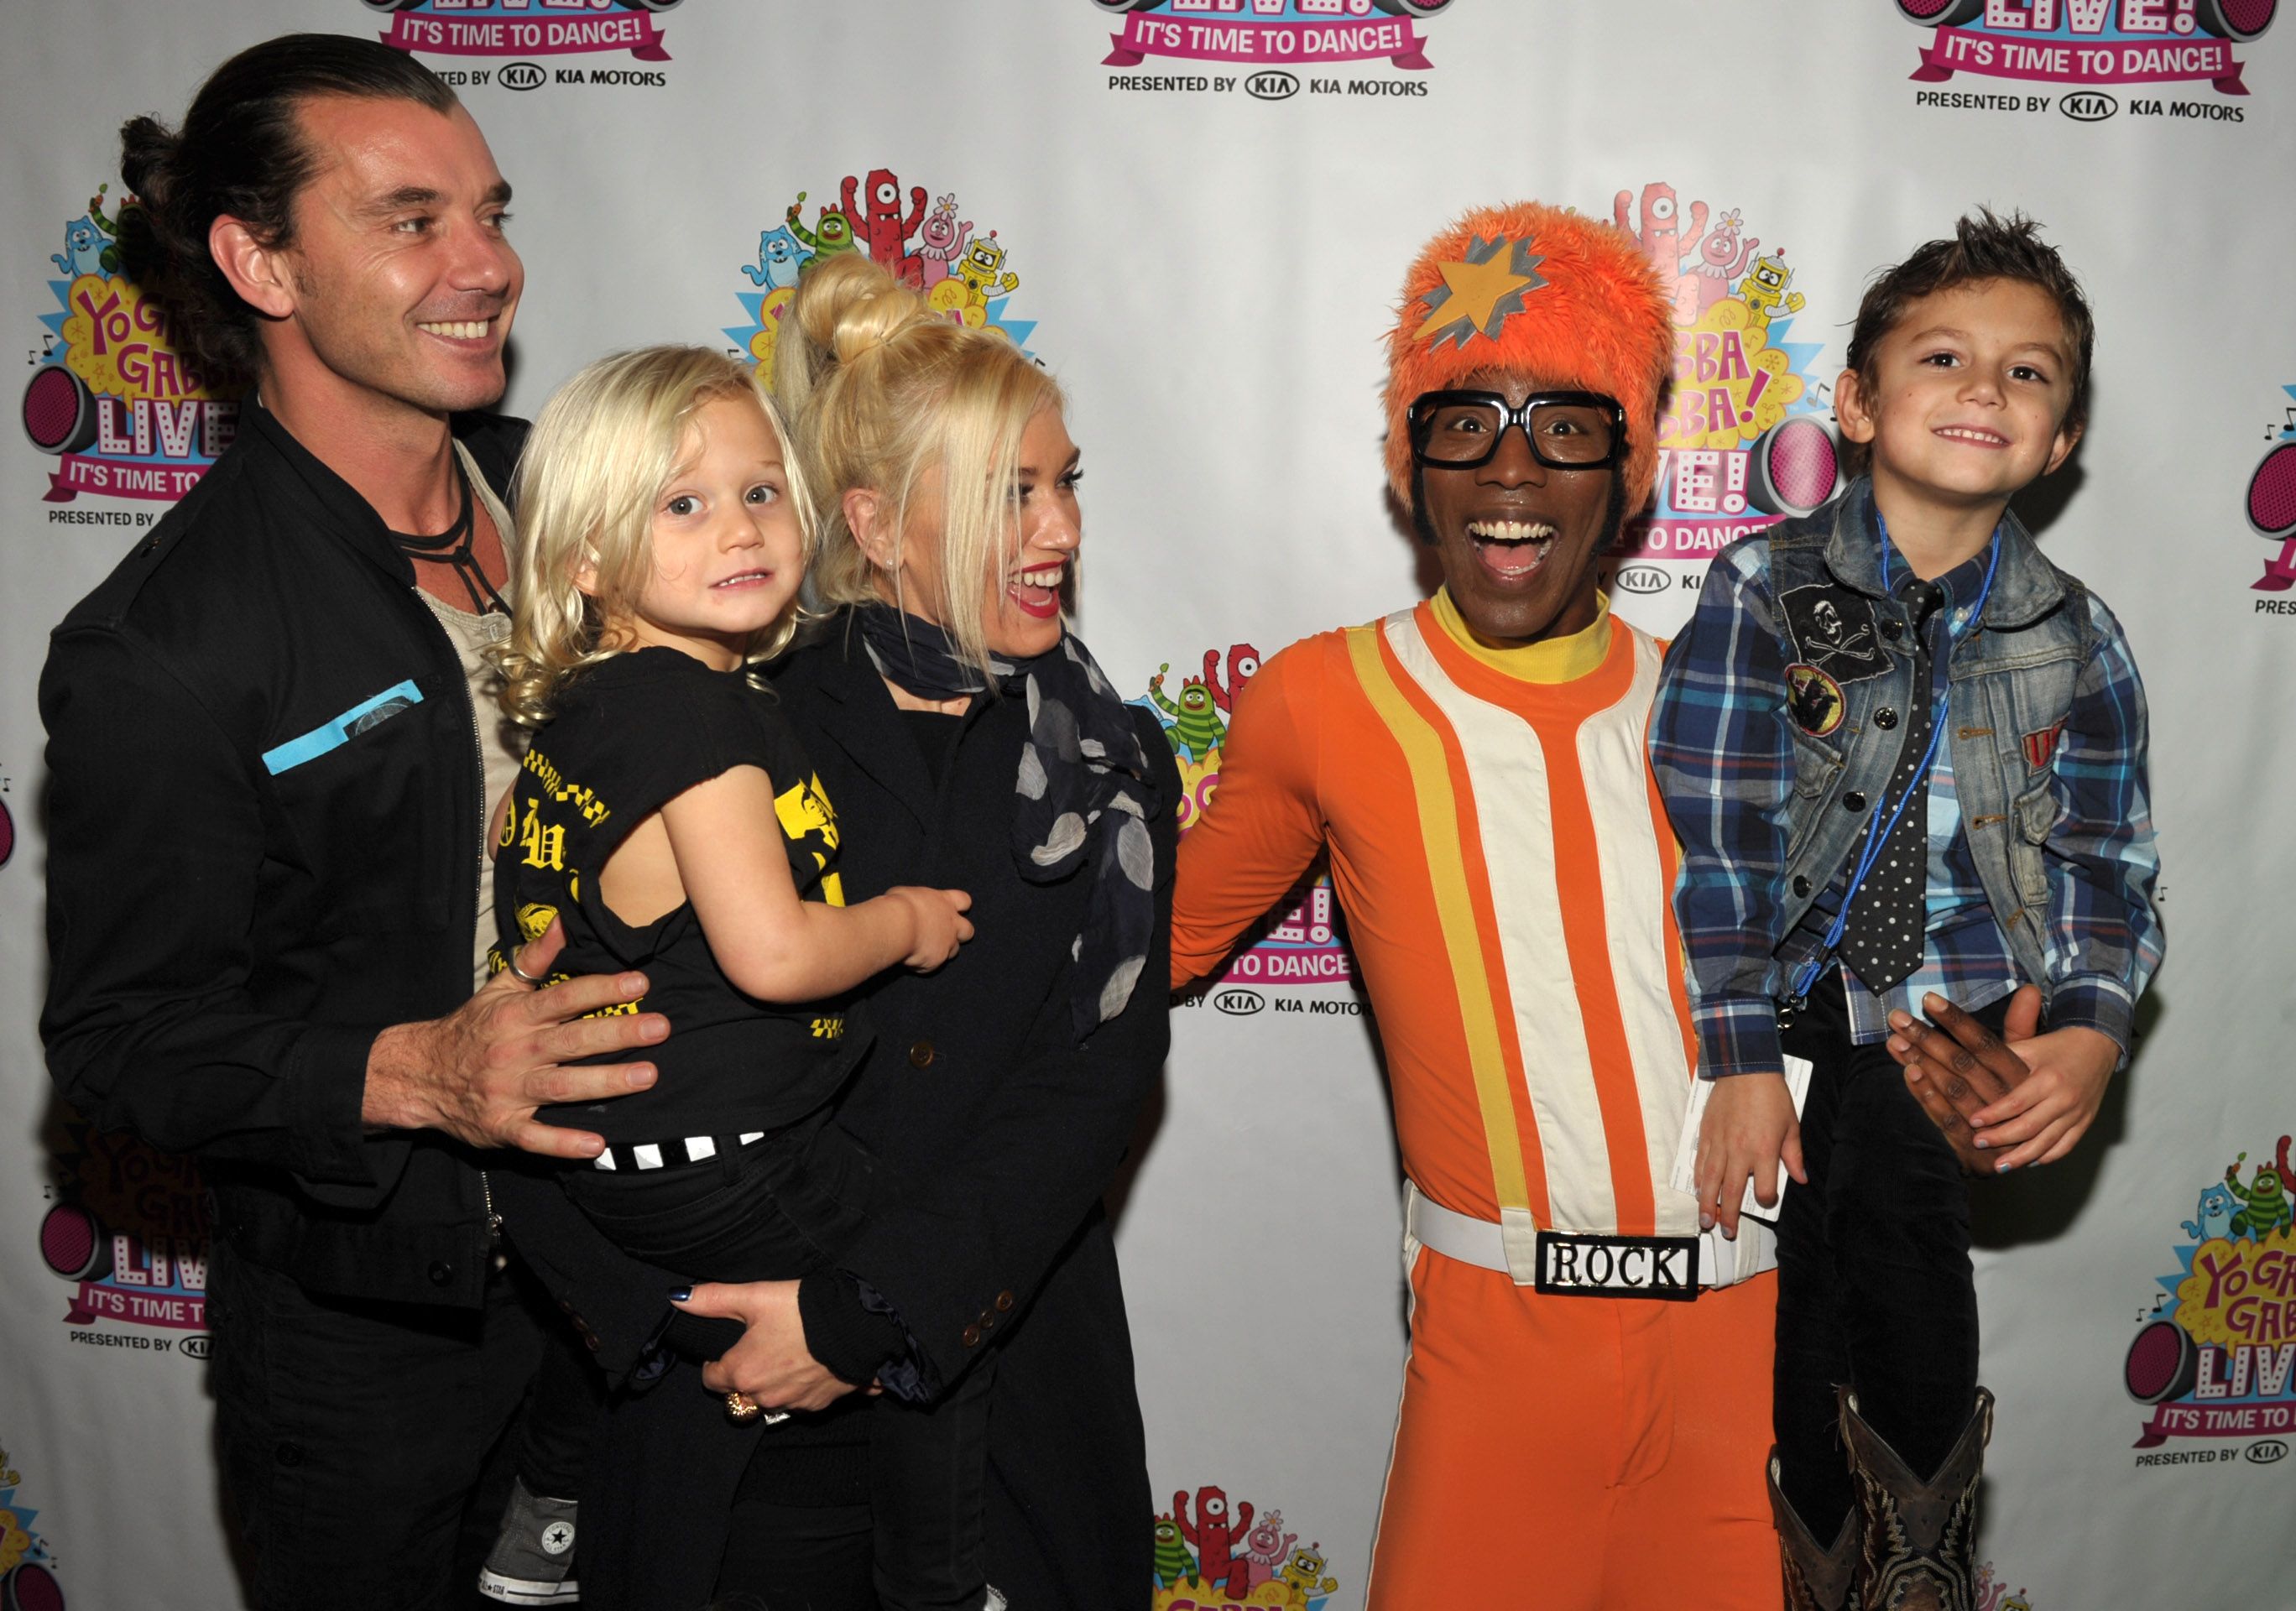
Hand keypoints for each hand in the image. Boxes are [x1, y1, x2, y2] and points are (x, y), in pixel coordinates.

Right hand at [360, 917, 665, 1158]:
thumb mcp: (498, 988)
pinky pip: (534, 1137)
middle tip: (660, 1028)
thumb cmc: (471, 1028)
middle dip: (618, 1034)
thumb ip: (534, 958)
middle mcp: (515, 1051)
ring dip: (605, 1083)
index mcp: (516, 1015)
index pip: (564, 997)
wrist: (419, 1074)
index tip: (639, 982)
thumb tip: (565, 922)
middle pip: (572, 1040)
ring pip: (561, 1087)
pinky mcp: (502, 1126)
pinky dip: (563, 1143)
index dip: (601, 988)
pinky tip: (596, 1145)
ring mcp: (508, 1091)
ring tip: (648, 1076)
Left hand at [680, 1280, 864, 1412]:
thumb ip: (713, 1299)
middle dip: (745, 1374)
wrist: (858, 1325)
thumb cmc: (804, 1310)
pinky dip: (800, 1387)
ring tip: (787, 1354)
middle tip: (761, 1346)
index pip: (711, 1380)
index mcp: (742, 1371)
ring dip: (772, 1383)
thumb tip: (677, 1298)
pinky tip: (810, 1364)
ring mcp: (792, 1403)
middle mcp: (763, 1394)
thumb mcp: (755, 1296)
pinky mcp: (817, 1405)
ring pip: (769, 1399)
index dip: (716, 1364)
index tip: (727, 1351)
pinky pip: (798, 1401)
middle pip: (741, 1392)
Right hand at [887, 886, 973, 970]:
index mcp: (944, 901)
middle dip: (960, 934)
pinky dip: (921, 964)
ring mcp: (947, 944)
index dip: (960, 906)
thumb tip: (906, 906)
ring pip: (953, 951)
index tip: (951, 909)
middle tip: (943, 935)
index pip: (963, 900)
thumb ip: (915, 902)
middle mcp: (951, 923)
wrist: (898, 926)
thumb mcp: (906, 893)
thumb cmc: (899, 905)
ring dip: (941, 951)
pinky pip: (930, 966)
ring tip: (921, 949)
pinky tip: (908, 958)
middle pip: (968, 931)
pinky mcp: (937, 961)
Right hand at [1692, 1071, 1804, 1237]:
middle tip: (1726, 1231)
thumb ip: (1794, 1155)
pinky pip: (1700, 1161)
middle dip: (1729, 1215)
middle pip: (1732, 1191)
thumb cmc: (1772, 1096)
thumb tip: (1801, 1179)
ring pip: (1710, 1180)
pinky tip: (1699, 1189)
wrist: (1745, 1070)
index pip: (1764, 1188)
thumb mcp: (1792, 1125)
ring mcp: (1720, 1144)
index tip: (1767, 1198)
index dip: (1767, 1198)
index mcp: (1764, 1150)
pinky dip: (1699, 1178)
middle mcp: (1740, 1151)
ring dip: (1708, 1203)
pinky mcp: (1706, 1134)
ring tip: (1705, 1219)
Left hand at [1884, 987, 2110, 1172]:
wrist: (2099, 1045)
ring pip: (2047, 1142)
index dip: (1993, 1115)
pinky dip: (2047, 1156)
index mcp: (2048, 1078)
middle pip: (2029, 1127)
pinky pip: (2066, 1146)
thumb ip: (2002, 1056)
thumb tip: (1965, 1060)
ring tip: (2000, 1165)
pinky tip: (2030, 1162)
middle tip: (1977, 1144)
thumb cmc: (2054, 1045)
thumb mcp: (2028, 1045)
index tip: (1972, 1122)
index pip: (2016, 1103)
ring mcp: (2077, 1114)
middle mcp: (2065, 1099)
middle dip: (2001, 1138)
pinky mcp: (2085, 1122)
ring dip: (2022, 1156)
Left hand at [1885, 987, 2035, 1172]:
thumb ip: (2021, 1027)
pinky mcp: (1976, 1147)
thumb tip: (2031, 989)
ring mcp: (1991, 1123)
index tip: (1929, 999)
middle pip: (1962, 1063)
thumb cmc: (2029, 1094)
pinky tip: (1908, 1074)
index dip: (1956, 1021)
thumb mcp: (2029, 1061)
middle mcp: (2005, 1096)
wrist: (2038, 1154)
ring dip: (1921, 1063)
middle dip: (1927, 1038)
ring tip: (1895, 1041)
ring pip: (1952, 1088)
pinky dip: (1927, 1097)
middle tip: (1897, 1017)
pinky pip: (1947, 1119)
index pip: (1984, 1042)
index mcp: (2019, 1074)